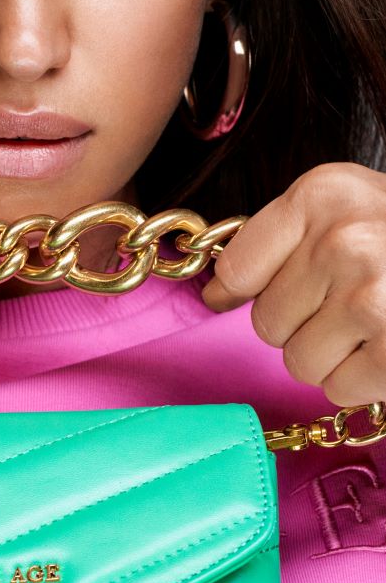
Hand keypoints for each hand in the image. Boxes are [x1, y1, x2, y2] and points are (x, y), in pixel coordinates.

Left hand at [201, 162, 385, 408]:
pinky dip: (365, 380)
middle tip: (356, 303)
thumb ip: (283, 241)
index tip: (289, 288)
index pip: (236, 268)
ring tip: (377, 325)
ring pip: (298, 361)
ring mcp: (372, 297)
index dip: (255, 291)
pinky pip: (339, 388)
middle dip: (305, 324)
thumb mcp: (352, 206)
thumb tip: (214, 294)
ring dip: (334, 356)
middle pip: (266, 322)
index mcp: (324, 194)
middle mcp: (343, 240)